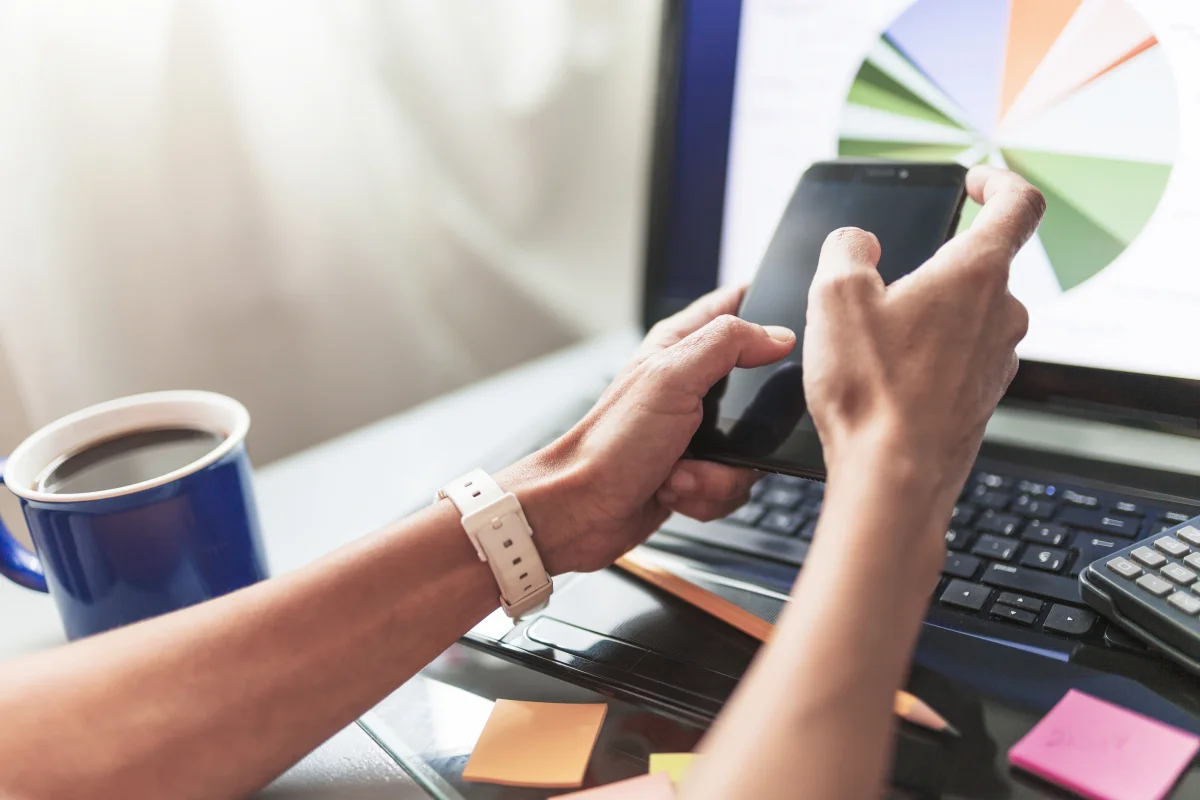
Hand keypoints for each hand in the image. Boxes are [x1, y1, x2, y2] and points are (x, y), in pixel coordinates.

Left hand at [500, 288, 795, 573]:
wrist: (581, 510)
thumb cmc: (610, 444)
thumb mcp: (672, 378)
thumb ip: (727, 344)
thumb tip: (777, 335)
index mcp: (679, 347)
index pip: (733, 307)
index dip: (764, 313)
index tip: (783, 341)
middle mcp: (688, 386)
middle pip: (757, 391)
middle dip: (747, 427)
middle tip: (716, 436)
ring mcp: (693, 432)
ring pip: (749, 448)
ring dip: (719, 473)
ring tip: (682, 472)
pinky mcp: (696, 472)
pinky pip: (732, 484)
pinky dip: (707, 494)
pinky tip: (676, 492)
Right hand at [802, 165, 1044, 545]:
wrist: (893, 477)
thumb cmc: (871, 390)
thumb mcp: (834, 296)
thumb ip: (846, 248)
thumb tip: (856, 241)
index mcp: (976, 274)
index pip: (1019, 203)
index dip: (997, 180)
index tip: (973, 181)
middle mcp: (1000, 315)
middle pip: (980, 265)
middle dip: (933, 263)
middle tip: (883, 280)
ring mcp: (996, 360)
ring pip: (966, 316)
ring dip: (928, 314)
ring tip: (874, 338)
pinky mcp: (981, 397)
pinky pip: (958, 357)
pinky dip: (927, 354)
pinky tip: (886, 376)